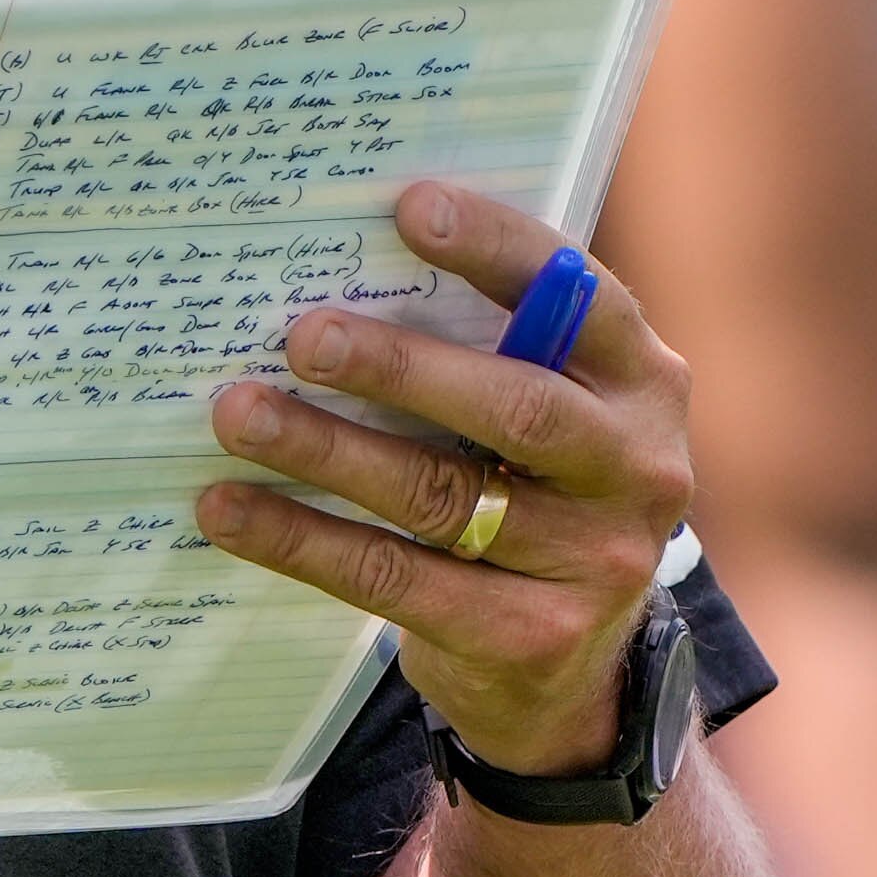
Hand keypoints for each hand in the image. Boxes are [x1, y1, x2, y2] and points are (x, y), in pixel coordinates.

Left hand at [201, 183, 697, 780]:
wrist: (571, 669)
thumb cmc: (532, 487)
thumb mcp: (548, 409)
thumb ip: (493, 343)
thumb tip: (342, 262)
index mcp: (644, 380)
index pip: (579, 295)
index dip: (497, 248)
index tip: (408, 207)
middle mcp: (637, 467)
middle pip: (516, 406)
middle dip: (400, 366)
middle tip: (301, 336)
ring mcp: (593, 560)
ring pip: (441, 494)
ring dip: (327, 450)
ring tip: (238, 413)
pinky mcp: (530, 636)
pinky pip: (394, 578)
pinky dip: (302, 539)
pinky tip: (232, 508)